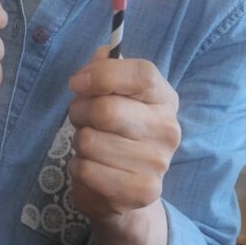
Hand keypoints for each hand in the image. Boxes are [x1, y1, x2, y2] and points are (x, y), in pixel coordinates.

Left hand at [68, 52, 180, 226]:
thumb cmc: (114, 133)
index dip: (103, 74)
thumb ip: (106, 71)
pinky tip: (93, 170)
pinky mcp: (141, 191)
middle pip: (108, 109)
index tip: (77, 82)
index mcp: (164, 98)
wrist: (125, 191)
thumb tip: (103, 53)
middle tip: (80, 119)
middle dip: (80, 112)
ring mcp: (158, 163)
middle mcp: (168, 129)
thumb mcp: (112, 96)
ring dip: (79, 142)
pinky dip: (79, 168)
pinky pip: (87, 169)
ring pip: (91, 141)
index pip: (143, 74)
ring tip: (91, 147)